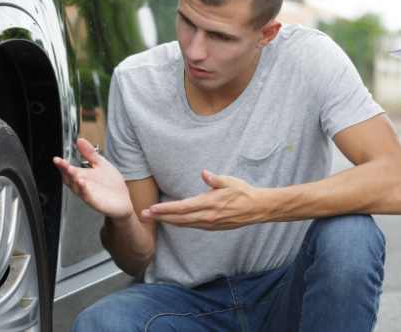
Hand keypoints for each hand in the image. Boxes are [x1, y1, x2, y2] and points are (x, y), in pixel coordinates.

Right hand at [52, 138, 133, 219]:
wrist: (122, 200)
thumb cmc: (111, 184)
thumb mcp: (101, 164)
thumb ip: (90, 153)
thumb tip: (80, 141)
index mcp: (82, 175)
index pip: (69, 169)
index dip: (62, 164)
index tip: (57, 158)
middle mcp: (82, 185)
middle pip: (70, 178)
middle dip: (65, 170)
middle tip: (60, 162)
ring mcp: (87, 193)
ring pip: (76, 186)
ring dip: (73, 178)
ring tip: (70, 169)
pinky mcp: (94, 201)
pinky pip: (87, 195)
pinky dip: (83, 189)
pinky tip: (82, 182)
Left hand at [142, 170, 264, 229]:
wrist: (257, 208)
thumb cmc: (243, 192)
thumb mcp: (230, 182)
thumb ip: (215, 179)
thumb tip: (204, 173)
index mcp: (210, 204)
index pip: (183, 208)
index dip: (166, 209)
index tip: (151, 209)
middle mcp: (207, 216)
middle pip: (179, 219)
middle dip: (160, 217)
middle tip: (143, 216)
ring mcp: (209, 223)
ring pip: (184, 224)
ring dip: (167, 221)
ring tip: (153, 218)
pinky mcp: (212, 227)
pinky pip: (192, 226)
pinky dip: (180, 223)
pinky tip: (173, 221)